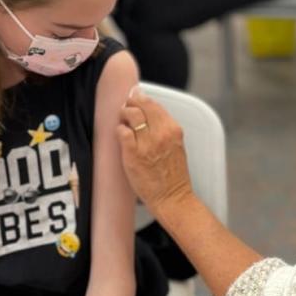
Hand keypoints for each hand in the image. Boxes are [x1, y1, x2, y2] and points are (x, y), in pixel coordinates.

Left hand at [117, 88, 194, 219]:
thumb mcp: (175, 145)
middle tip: (126, 107)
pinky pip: (122, 131)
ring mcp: (146, 143)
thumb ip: (164, 129)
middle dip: (131, 103)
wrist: (172, 197)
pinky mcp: (133, 153)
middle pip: (141, 105)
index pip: (154, 104)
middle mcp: (161, 133)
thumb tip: (149, 114)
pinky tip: (121, 134)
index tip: (136, 98)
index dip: (142, 99)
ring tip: (122, 120)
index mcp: (173, 130)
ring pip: (131, 115)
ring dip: (124, 114)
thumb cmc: (173, 175)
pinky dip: (120, 129)